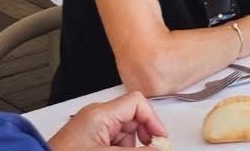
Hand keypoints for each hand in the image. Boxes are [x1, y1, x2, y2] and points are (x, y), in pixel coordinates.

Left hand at [47, 91, 165, 149]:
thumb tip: (161, 149)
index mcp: (100, 113)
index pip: (137, 103)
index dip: (153, 120)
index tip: (160, 139)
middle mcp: (96, 116)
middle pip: (133, 118)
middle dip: (142, 137)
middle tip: (150, 150)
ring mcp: (91, 127)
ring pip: (125, 131)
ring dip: (130, 146)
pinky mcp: (88, 138)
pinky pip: (113, 139)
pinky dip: (119, 149)